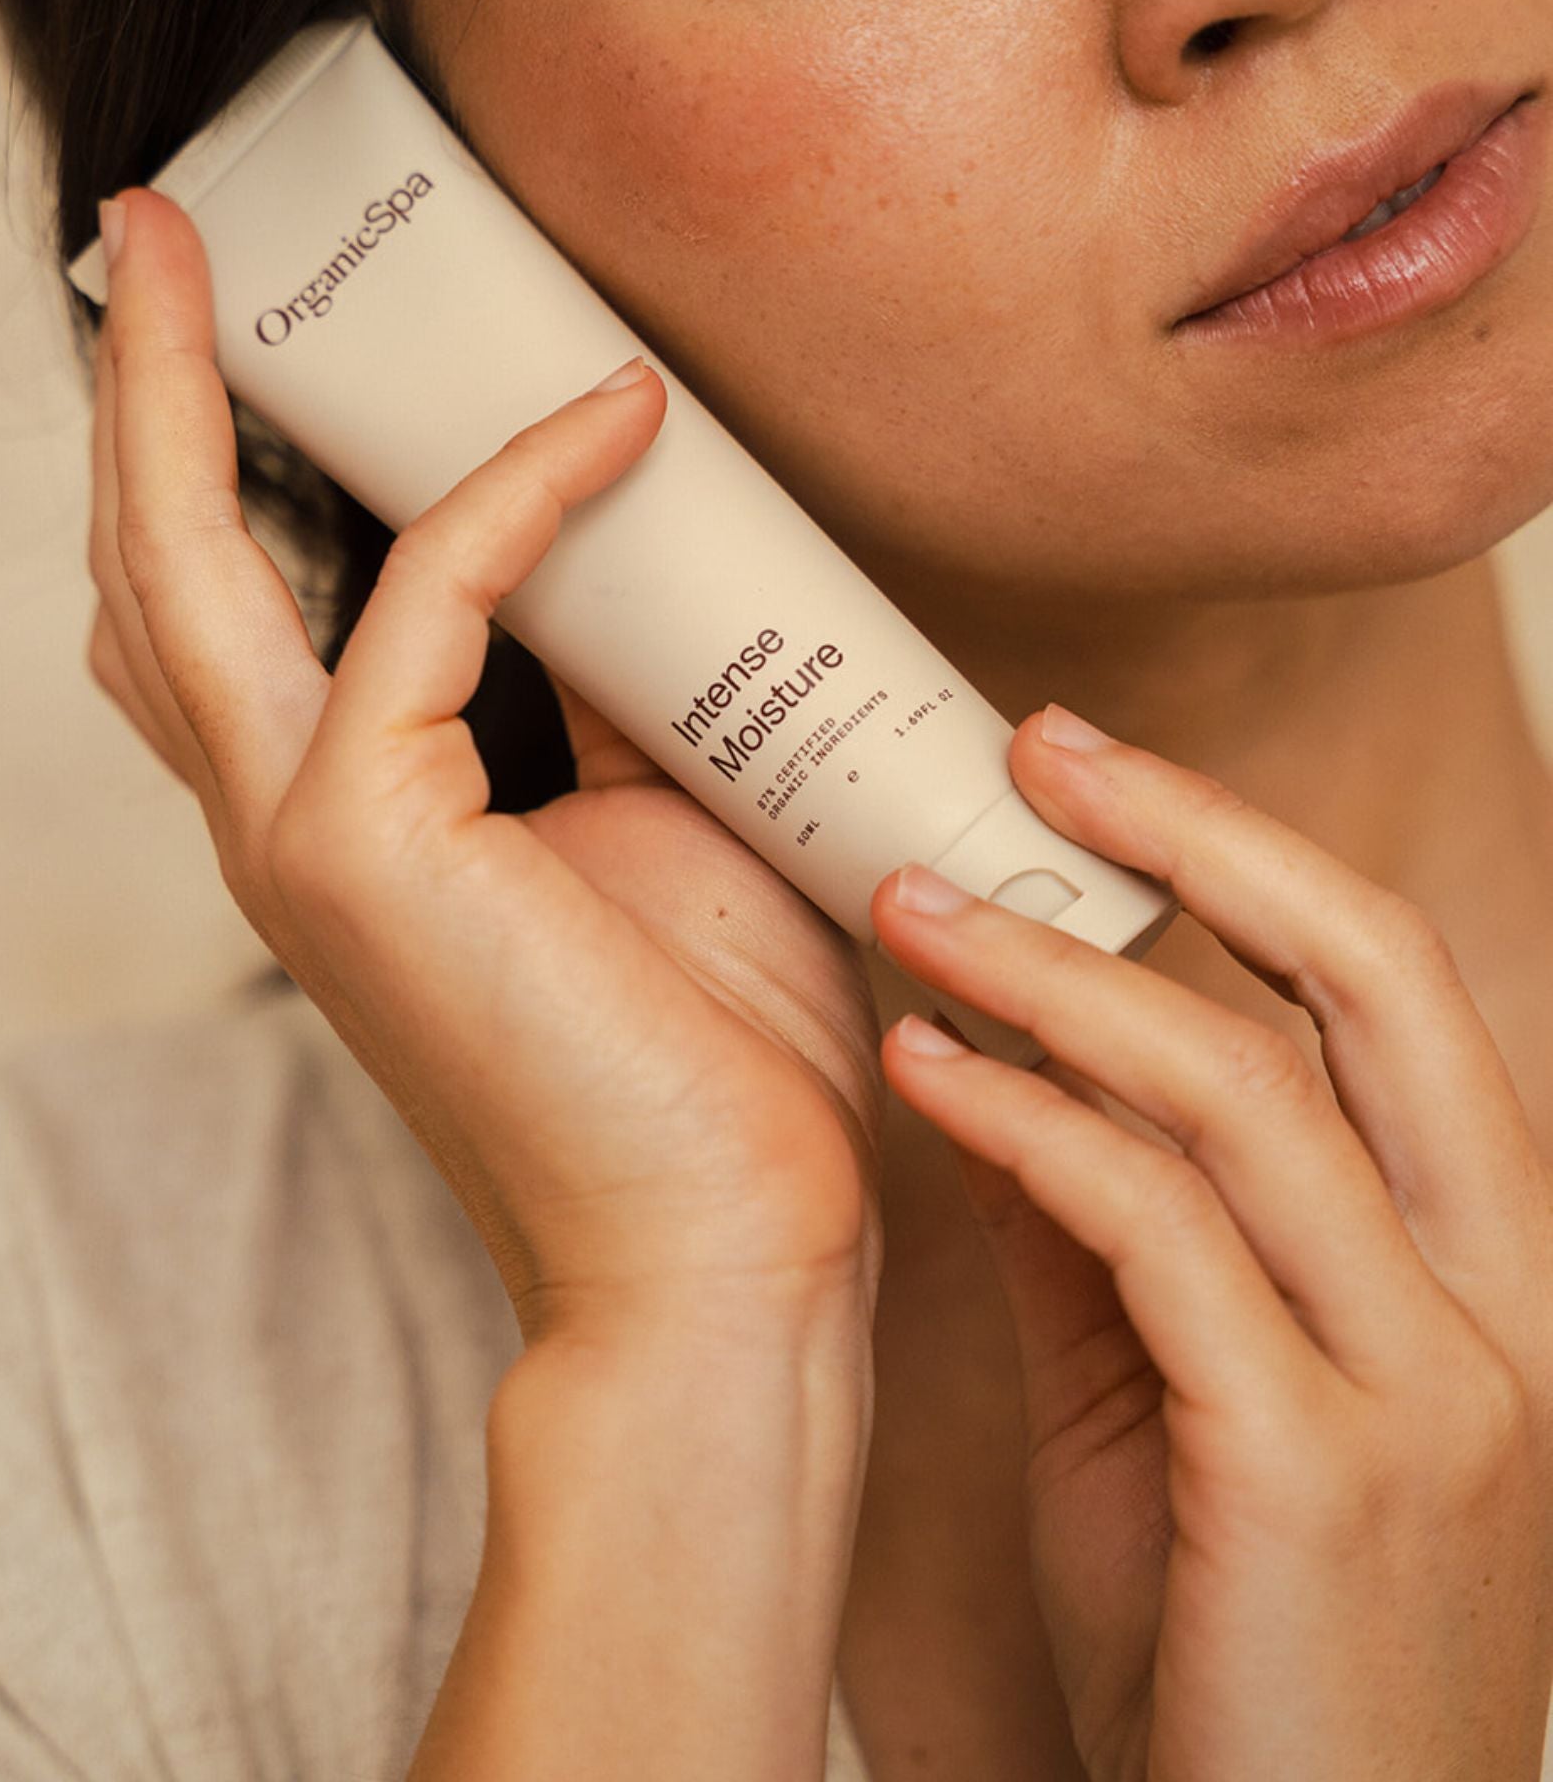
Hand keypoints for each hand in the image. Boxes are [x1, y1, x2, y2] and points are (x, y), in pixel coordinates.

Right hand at [87, 187, 887, 1352]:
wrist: (726, 1251)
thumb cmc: (704, 1049)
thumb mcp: (651, 811)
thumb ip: (597, 677)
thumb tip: (615, 530)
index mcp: (331, 818)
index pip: (210, 619)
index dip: (188, 467)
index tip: (228, 321)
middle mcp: (278, 820)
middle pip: (149, 565)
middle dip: (137, 390)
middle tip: (153, 234)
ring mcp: (299, 833)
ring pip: (187, 563)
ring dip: (190, 390)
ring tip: (196, 251)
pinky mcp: (367, 840)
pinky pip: (433, 596)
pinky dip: (520, 486)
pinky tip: (614, 412)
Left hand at [874, 710, 1552, 1781]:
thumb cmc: (1227, 1650)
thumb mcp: (1170, 1400)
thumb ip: (1105, 1225)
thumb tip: (994, 1048)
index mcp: (1488, 1268)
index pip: (1396, 987)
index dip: (1246, 847)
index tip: (1092, 767)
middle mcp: (1500, 1309)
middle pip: (1377, 979)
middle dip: (1200, 831)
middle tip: (1032, 746)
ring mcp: (1432, 1395)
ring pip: (1249, 1092)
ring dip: (1054, 972)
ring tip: (903, 905)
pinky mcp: (1320, 1478)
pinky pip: (1158, 1233)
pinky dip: (1025, 1124)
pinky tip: (918, 1070)